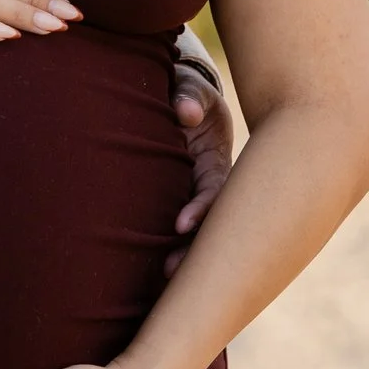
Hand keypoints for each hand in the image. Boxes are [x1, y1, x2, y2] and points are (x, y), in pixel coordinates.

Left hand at [166, 62, 233, 276]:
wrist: (181, 98)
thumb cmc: (187, 93)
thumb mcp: (192, 88)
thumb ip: (189, 96)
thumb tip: (185, 112)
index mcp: (216, 159)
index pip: (214, 191)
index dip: (200, 209)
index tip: (179, 225)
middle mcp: (210, 184)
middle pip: (210, 225)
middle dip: (192, 249)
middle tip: (168, 271)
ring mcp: (196, 195)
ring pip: (195, 234)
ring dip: (180, 255)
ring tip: (160, 279)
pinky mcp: (183, 201)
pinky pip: (179, 229)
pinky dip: (169, 247)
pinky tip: (152, 273)